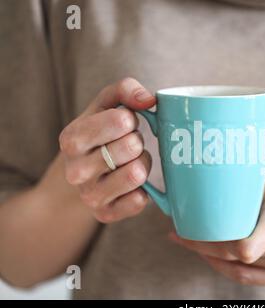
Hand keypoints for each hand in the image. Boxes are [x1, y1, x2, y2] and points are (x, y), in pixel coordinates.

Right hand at [59, 78, 155, 222]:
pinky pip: (140, 200)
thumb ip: (125, 90)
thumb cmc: (101, 134)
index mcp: (72, 138)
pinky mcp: (105, 215)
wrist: (83, 175)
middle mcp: (75, 170)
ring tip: (130, 162)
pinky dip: (143, 190)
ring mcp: (89, 196)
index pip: (121, 120)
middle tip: (128, 145)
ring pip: (137, 173)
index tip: (124, 124)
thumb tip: (149, 100)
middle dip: (137, 142)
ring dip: (143, 164)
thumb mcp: (106, 105)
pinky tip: (131, 185)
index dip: (131, 119)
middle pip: (132, 146)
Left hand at [169, 177, 264, 285]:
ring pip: (239, 268)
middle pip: (236, 255)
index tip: (188, 231)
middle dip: (201, 246)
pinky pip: (250, 277)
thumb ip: (244, 202)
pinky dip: (228, 267)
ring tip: (190, 242)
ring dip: (211, 256)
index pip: (245, 247)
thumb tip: (203, 202)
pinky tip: (210, 256)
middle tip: (178, 234)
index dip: (214, 245)